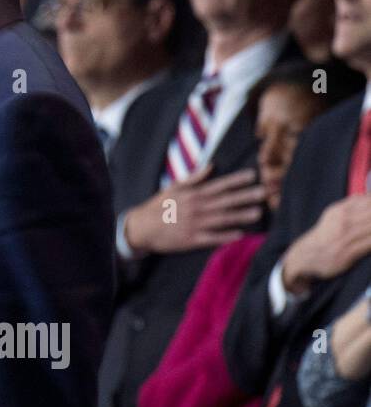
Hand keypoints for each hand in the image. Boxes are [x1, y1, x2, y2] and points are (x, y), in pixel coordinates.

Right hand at [123, 165, 264, 254]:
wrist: (141, 228)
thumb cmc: (158, 207)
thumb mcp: (173, 188)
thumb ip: (193, 178)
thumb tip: (211, 166)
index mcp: (192, 194)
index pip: (219, 185)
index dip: (236, 180)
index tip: (253, 176)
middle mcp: (196, 208)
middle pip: (225, 201)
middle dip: (245, 196)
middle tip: (264, 192)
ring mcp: (194, 224)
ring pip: (222, 219)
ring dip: (240, 215)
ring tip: (258, 212)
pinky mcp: (191, 240)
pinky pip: (212, 237)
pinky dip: (226, 236)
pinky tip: (240, 234)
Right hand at [280, 194, 370, 296]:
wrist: (304, 256)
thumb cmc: (325, 236)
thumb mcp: (332, 216)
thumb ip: (350, 205)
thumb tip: (367, 195)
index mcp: (339, 210)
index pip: (367, 201)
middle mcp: (342, 221)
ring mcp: (344, 237)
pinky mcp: (347, 252)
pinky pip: (369, 244)